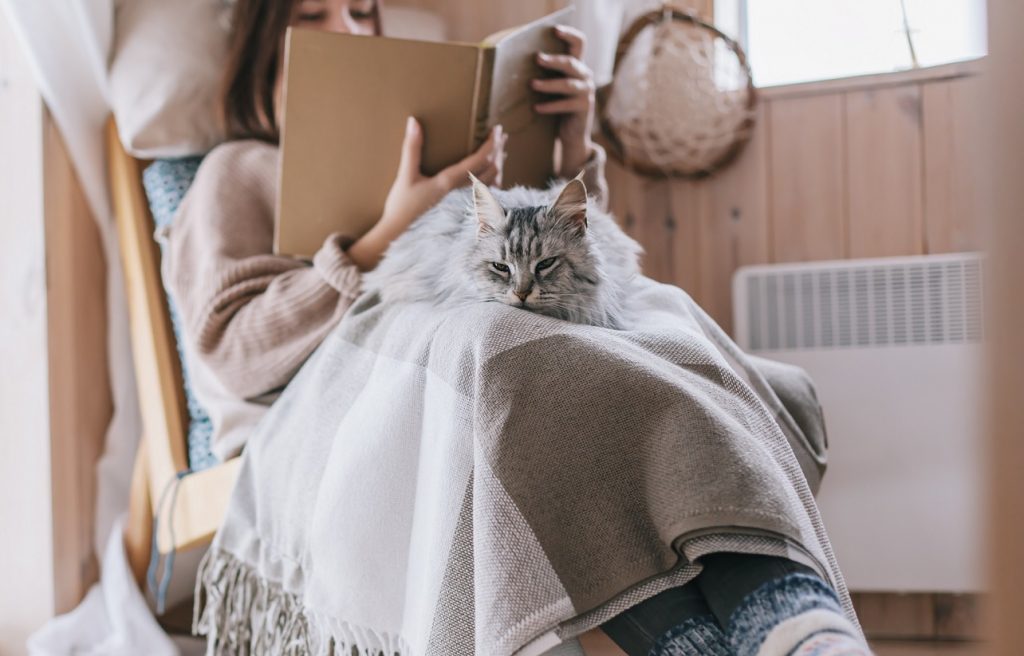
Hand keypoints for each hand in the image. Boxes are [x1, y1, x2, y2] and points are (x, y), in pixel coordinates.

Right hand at [347, 117, 505, 270]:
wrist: (399, 238)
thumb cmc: (401, 209)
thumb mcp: (405, 176)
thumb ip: (411, 148)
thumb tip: (413, 121)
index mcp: (450, 182)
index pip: (480, 159)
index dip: (491, 143)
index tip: (498, 130)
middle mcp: (462, 194)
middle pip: (491, 169)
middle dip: (498, 151)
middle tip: (502, 136)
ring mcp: (464, 206)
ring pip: (491, 184)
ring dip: (498, 166)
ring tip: (501, 154)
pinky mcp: (462, 214)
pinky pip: (485, 198)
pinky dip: (493, 184)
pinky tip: (494, 181)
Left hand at [533, 25, 596, 177]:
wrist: (571, 134)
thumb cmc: (557, 106)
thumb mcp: (553, 87)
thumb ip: (547, 73)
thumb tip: (520, 63)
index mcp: (578, 65)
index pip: (579, 43)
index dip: (569, 35)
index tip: (554, 30)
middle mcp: (585, 75)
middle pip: (571, 62)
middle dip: (554, 60)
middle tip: (537, 58)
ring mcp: (587, 92)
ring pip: (567, 84)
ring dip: (548, 84)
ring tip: (532, 84)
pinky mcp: (584, 108)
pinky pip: (565, 104)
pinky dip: (549, 106)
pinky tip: (536, 108)